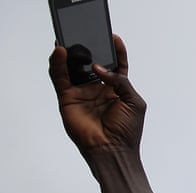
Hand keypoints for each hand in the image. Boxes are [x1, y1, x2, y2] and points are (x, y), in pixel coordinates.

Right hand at [49, 35, 145, 154]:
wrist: (112, 150)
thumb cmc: (127, 130)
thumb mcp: (134, 101)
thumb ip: (121, 81)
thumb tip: (99, 68)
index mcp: (117, 89)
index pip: (116, 65)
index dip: (116, 51)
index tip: (114, 38)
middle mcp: (98, 88)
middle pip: (91, 63)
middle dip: (89, 49)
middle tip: (86, 36)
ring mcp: (82, 93)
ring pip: (73, 67)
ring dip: (70, 53)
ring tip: (70, 41)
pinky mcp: (68, 98)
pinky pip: (60, 77)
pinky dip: (58, 64)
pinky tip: (61, 53)